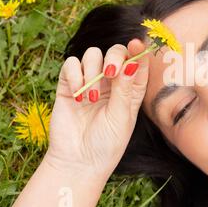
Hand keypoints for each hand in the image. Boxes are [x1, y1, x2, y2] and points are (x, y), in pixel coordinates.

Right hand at [45, 38, 148, 178]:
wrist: (78, 162)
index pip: (137, 63)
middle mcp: (112, 83)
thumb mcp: (121, 117)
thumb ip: (124, 89)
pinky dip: (74, 74)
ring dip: (92, 71)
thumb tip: (131, 62)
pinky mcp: (69, 86)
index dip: (138, 51)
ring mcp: (90, 82)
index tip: (136, 44)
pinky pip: (71, 64)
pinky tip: (77, 95)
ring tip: (91, 97)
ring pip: (92, 55)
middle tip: (110, 73)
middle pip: (115, 52)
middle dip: (114, 57)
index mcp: (131, 90)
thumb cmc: (107, 143)